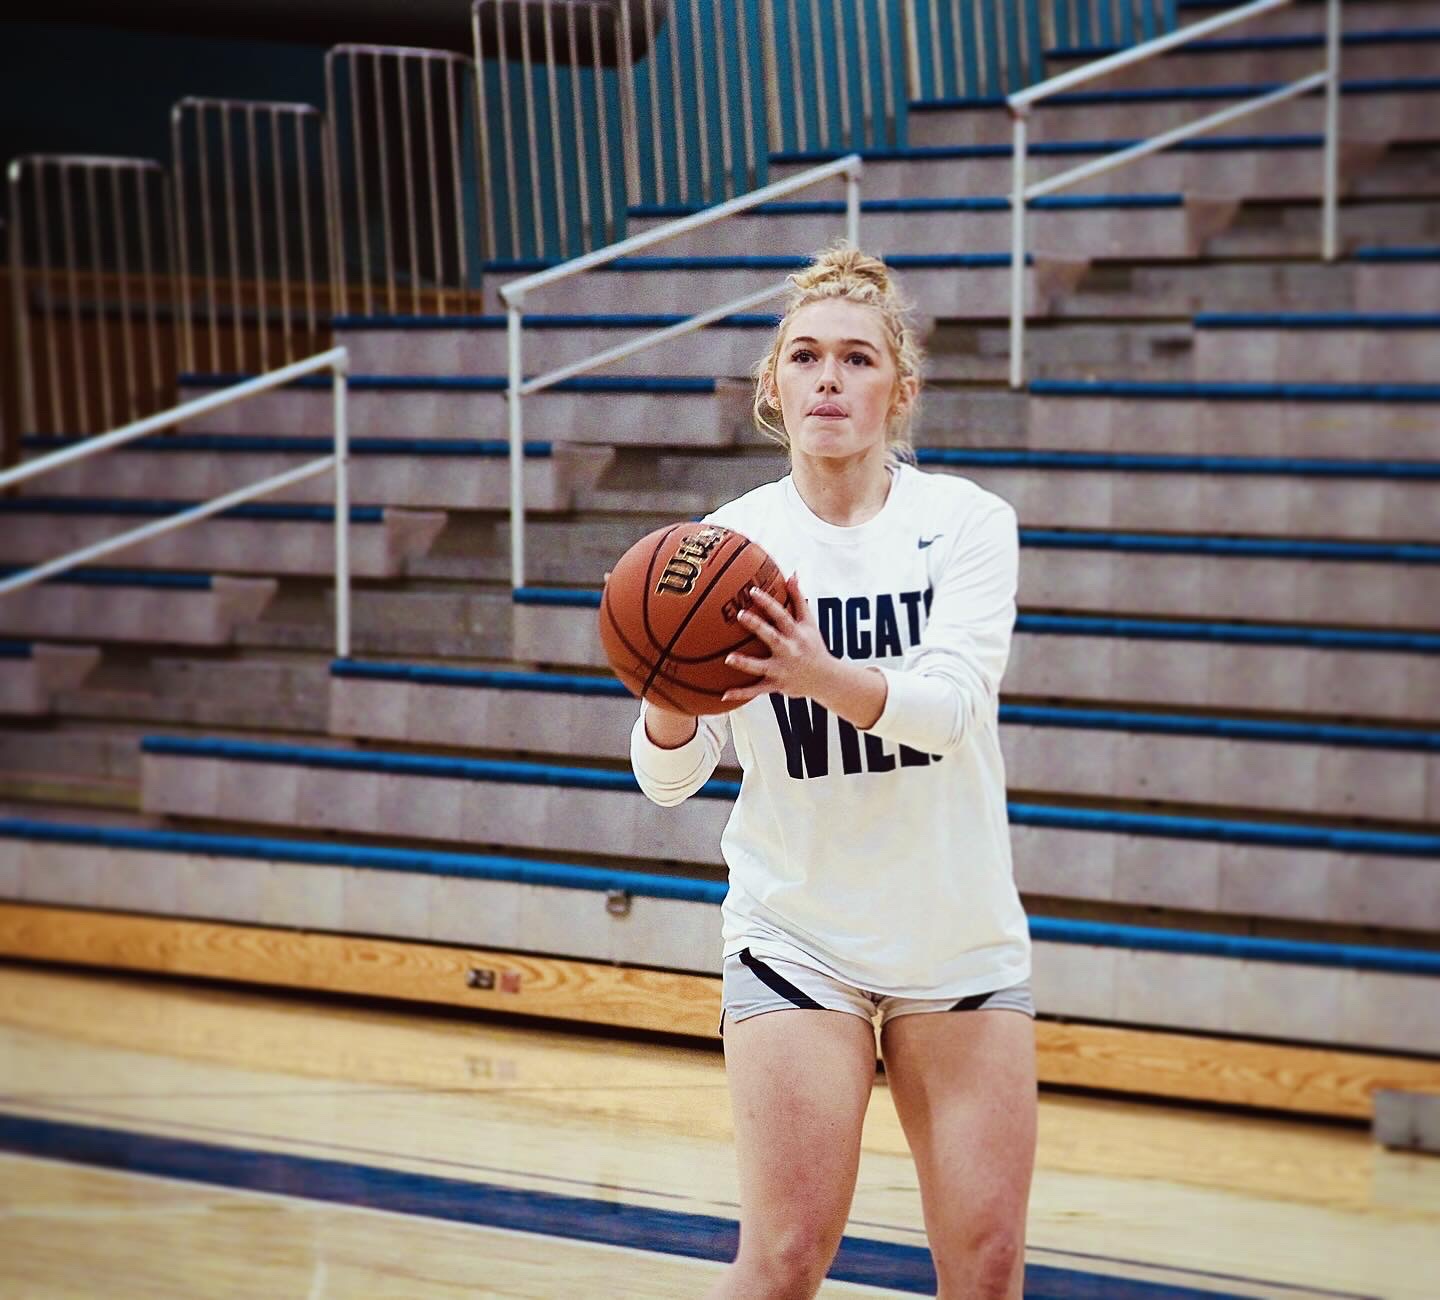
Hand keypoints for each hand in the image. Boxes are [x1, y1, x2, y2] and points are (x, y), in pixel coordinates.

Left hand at [723, 573, 840, 705]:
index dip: (768, 602)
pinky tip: (723, 694)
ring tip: (728, 659)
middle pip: (772, 637)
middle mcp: (789, 651)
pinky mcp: (777, 686)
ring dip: (745, 663)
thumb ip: (799, 598)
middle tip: (740, 614)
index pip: (781, 615)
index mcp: (796, 634)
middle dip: (757, 626)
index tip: (752, 591)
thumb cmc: (813, 646)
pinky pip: (756, 691)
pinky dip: (741, 693)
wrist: (826, 679)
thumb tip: (793, 574)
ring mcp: (782, 670)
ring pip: (761, 667)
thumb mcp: (810, 622)